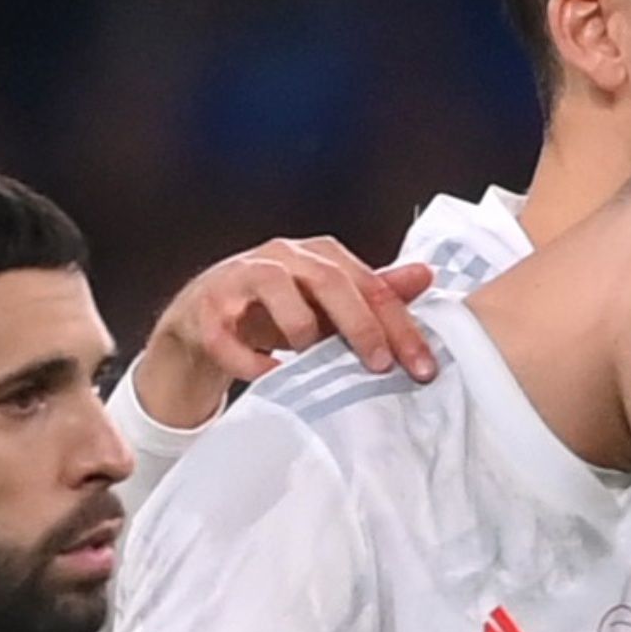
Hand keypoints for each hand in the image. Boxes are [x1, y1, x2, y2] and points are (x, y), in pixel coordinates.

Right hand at [130, 237, 437, 428]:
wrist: (204, 321)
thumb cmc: (275, 310)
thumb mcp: (329, 305)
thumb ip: (374, 292)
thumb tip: (426, 275)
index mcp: (320, 255)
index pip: (370, 284)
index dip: (400, 324)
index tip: (423, 365)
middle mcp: (283, 256)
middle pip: (329, 281)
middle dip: (361, 325)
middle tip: (380, 365)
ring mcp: (241, 277)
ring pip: (276, 289)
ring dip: (301, 330)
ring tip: (315, 364)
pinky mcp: (205, 308)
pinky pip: (227, 333)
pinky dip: (250, 360)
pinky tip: (270, 376)